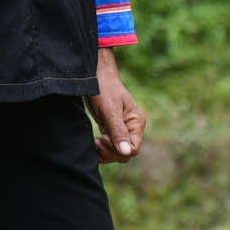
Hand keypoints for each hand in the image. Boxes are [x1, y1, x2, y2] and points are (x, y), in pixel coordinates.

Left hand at [87, 48, 145, 163]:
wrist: (94, 75)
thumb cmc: (103, 88)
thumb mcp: (109, 110)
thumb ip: (118, 131)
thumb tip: (127, 153)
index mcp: (136, 122)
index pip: (134, 149)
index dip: (118, 150)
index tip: (103, 139)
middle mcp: (132, 128)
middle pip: (125, 154)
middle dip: (110, 152)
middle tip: (96, 141)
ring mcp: (122, 129)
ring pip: (117, 152)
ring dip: (104, 152)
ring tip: (93, 141)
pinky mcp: (112, 129)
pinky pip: (110, 146)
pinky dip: (101, 148)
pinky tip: (93, 142)